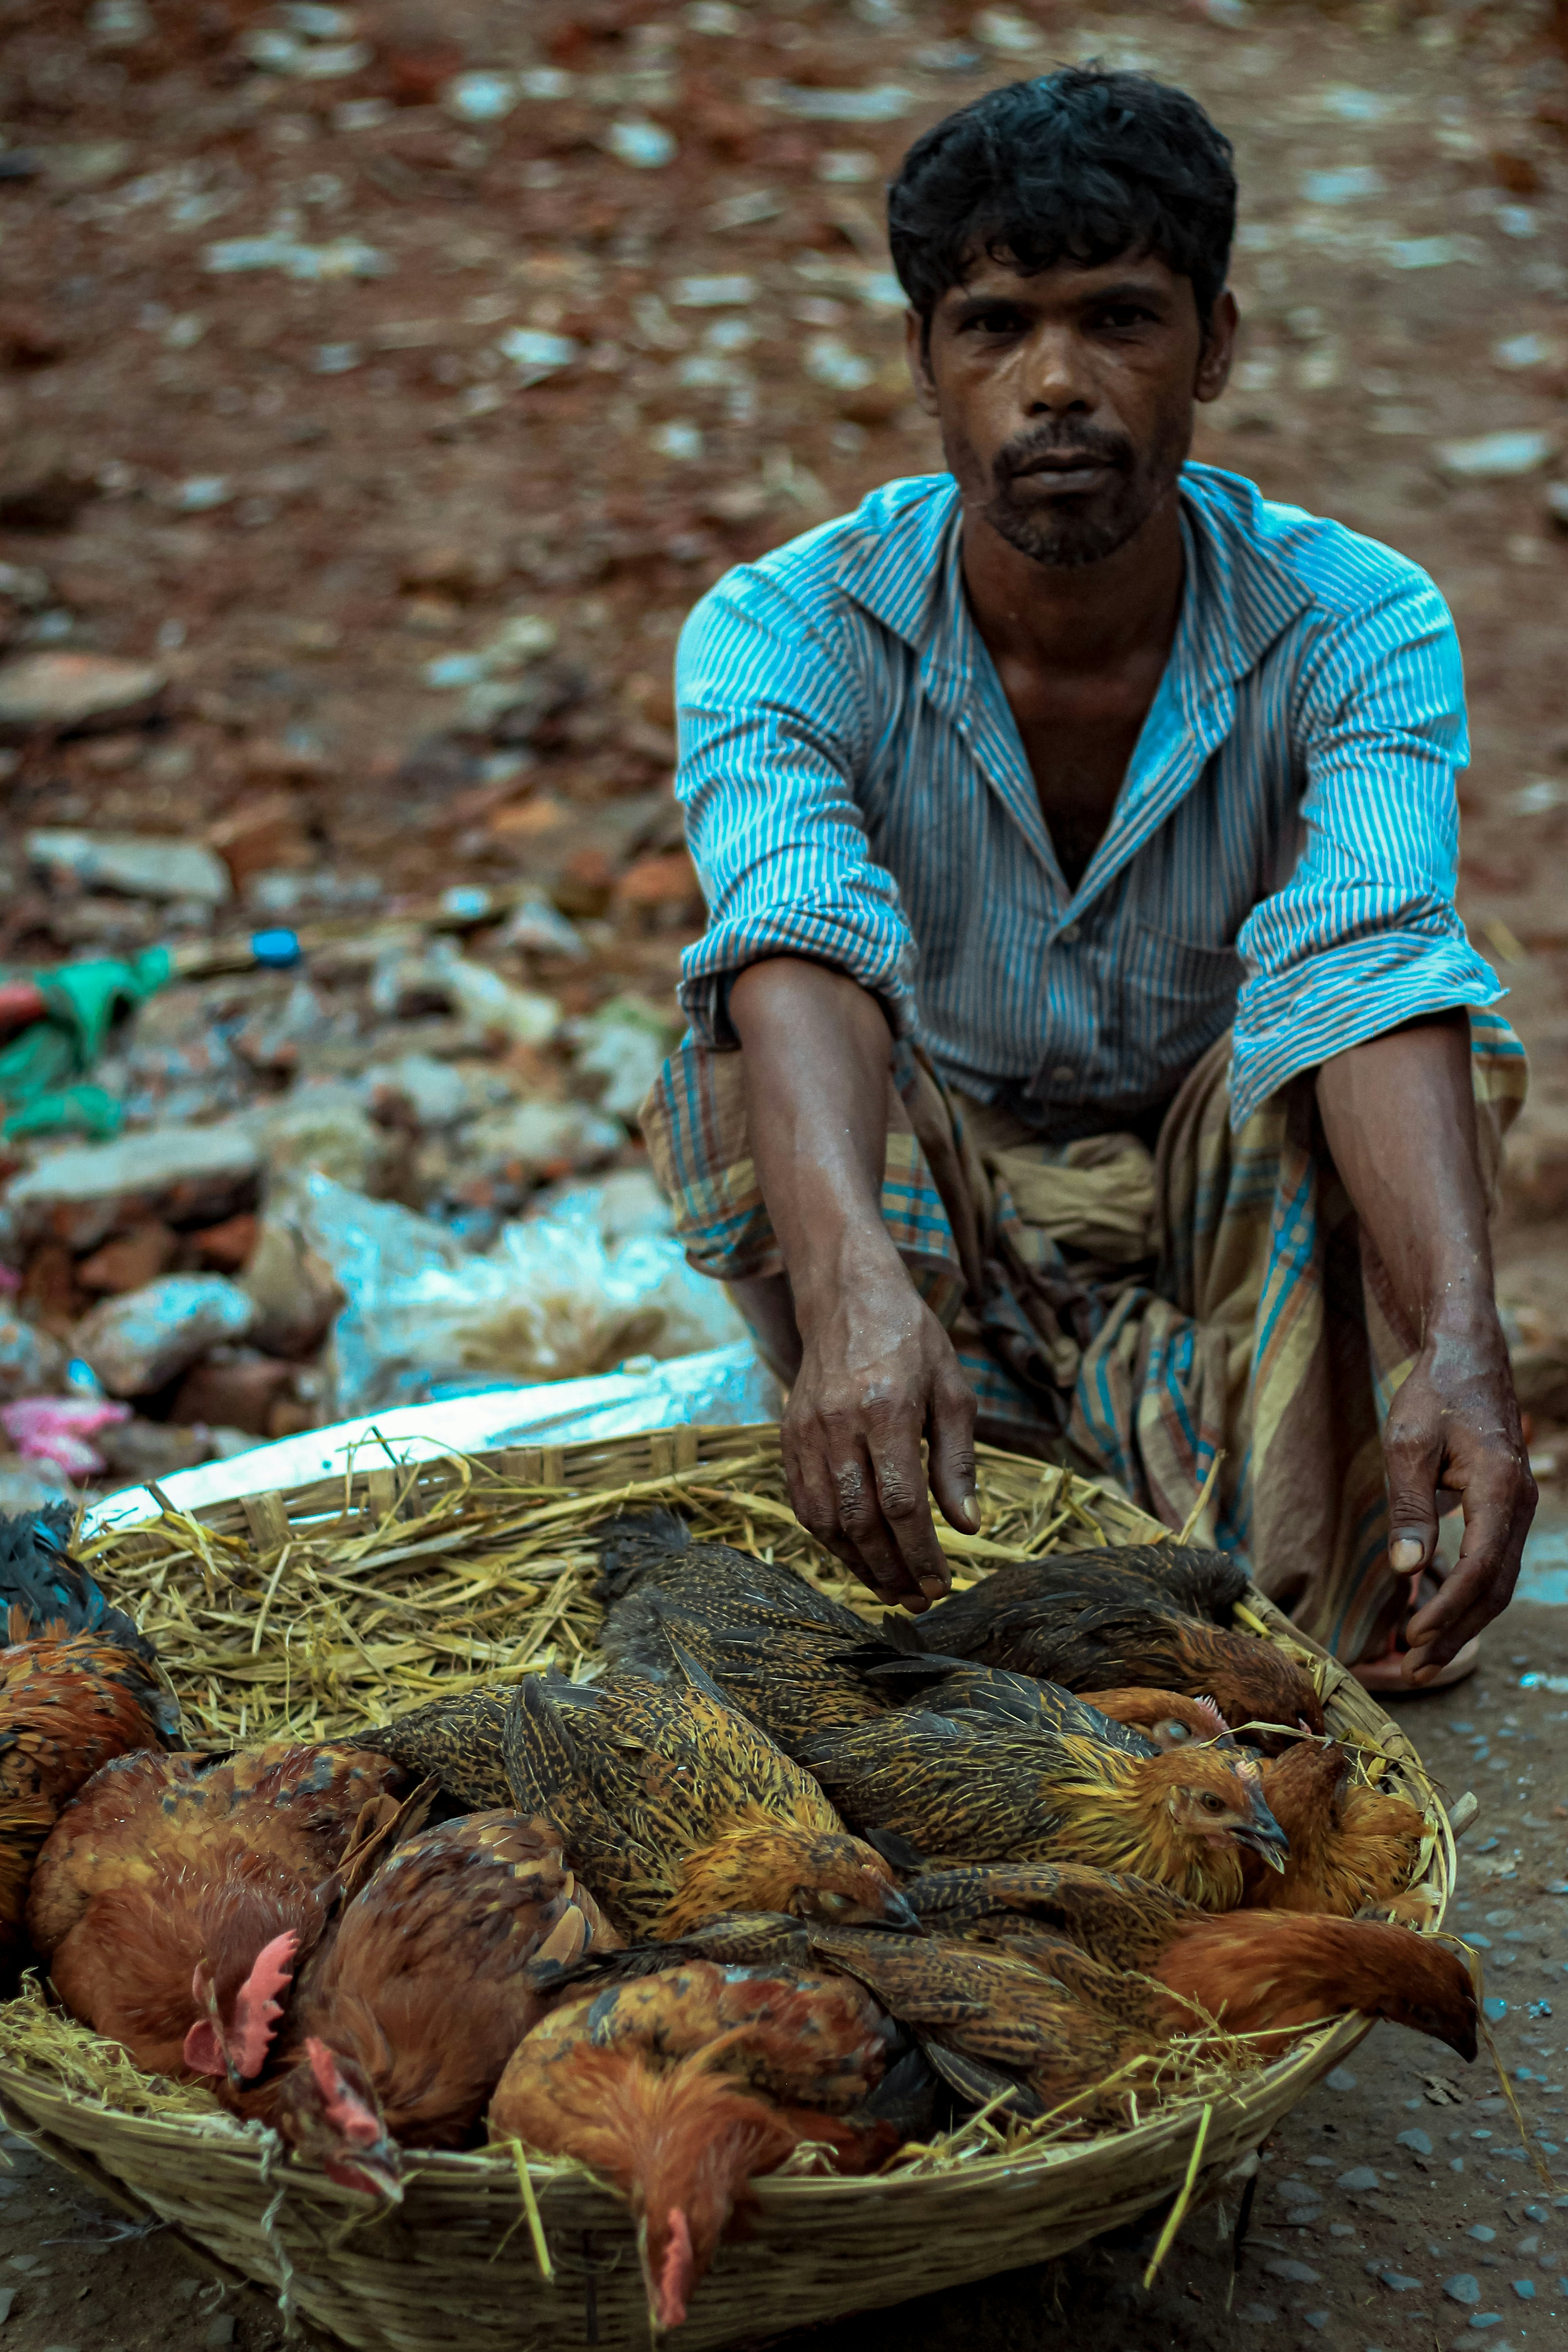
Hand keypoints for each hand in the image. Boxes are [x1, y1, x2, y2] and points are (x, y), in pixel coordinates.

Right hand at [782, 1257, 977, 1611]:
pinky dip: (829, 1538)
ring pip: (826, 1520)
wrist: (847, 1297)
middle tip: (918, 1599)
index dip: (921, 1553)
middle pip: (861, 1521)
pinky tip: (856, 1555)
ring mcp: (807, 1432)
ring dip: (858, 1565)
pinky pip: (803, 1502)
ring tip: (890, 1589)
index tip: (942, 1583)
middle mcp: (840, 1424)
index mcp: (888, 1410)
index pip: (903, 1504)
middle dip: (892, 1570)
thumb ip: (957, 1461)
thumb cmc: (910, 1341)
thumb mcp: (952, 1391)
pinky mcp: (788, 1436)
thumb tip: (968, 1526)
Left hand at [1383, 1314, 1536, 1681]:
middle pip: (1494, 1588)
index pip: (1481, 1568)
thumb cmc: (1435, 1394)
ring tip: (1421, 1654)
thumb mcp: (1409, 1444)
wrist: (1468, 1356)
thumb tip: (1407, 1571)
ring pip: (1496, 1581)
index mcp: (1500, 1491)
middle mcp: (1519, 1505)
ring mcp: (1516, 1508)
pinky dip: (1464, 1592)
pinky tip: (1430, 1610)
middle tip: (1414, 1668)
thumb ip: (1409, 1507)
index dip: (1448, 1610)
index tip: (1413, 1638)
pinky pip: (1490, 1561)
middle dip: (1456, 1632)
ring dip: (1461, 1620)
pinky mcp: (1503, 1508)